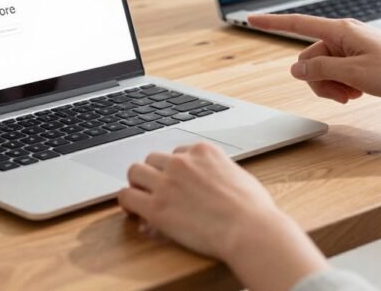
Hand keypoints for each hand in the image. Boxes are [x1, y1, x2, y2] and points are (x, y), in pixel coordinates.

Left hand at [119, 142, 327, 290]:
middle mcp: (181, 162)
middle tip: (156, 189)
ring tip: (141, 197)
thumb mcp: (239, 178)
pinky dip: (127, 202)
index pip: (177, 152)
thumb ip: (220, 174)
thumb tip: (209, 186)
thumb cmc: (253, 210)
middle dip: (154, 173)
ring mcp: (167, 183)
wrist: (250, 230)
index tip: (176, 182)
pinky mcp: (156, 207)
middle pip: (153, 158)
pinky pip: (127, 196)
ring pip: (135, 172)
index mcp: (204, 151)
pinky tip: (132, 211)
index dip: (175, 169)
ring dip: (137, 184)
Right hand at [249, 14, 380, 104]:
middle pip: (310, 57)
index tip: (251, 18)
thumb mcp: (353, 73)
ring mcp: (352, 50)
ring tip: (353, 95)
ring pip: (323, 70)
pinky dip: (342, 87)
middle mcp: (344, 37)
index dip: (272, 23)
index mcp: (340, 31)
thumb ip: (320, 69)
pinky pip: (338, 75)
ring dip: (331, 86)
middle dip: (318, 79)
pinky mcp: (361, 63)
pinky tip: (359, 94)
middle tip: (341, 94)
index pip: (298, 24)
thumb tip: (296, 68)